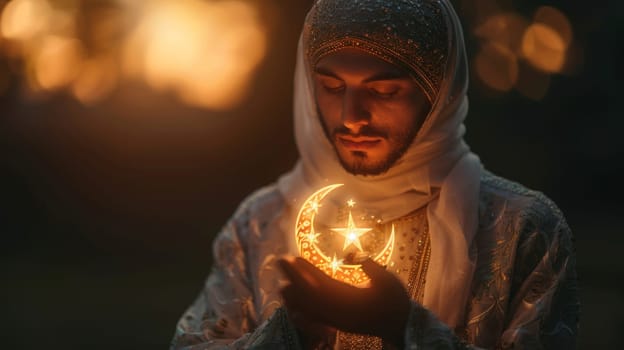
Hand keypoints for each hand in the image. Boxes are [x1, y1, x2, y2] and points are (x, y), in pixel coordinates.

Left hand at [278, 256, 410, 347]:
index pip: (315, 286)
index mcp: (347, 301)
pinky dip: (301, 307)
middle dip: (292, 277)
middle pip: (306, 296)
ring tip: (287, 274)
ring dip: (295, 291)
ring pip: (307, 308)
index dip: (300, 272)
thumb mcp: (387, 279)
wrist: (401, 325)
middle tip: (281, 259)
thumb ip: (369, 265)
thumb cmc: (396, 300)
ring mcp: (336, 319)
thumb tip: (350, 253)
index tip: (288, 258)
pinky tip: (295, 298)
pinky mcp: (337, 322)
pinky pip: (314, 316)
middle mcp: (337, 312)